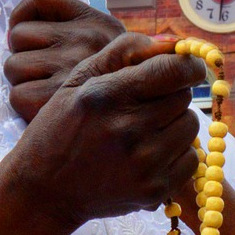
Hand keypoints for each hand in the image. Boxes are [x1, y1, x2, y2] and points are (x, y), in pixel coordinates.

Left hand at [4, 0, 125, 121]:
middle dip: (24, 55)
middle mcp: (89, 39)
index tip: (35, 39)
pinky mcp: (60, 100)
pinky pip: (16, 95)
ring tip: (47, 90)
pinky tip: (45, 107)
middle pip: (18, 35)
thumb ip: (63, 27)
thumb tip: (11, 32)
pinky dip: (25, 104)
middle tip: (45, 73)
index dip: (25, 17)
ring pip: (13, 66)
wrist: (136, 118)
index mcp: (97, 21)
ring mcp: (75, 69)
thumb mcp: (100, 44)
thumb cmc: (104, 83)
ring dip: (22, 81)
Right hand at [7, 32, 205, 229]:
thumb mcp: (77, 81)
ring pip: (190, 126)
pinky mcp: (153, 190)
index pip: (173, 70)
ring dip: (174, 124)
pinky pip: (191, 160)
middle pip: (183, 97)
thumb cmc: (59, 129)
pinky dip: (177, 154)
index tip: (189, 68)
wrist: (43, 192)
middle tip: (146, 104)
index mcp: (107, 95)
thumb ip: (122, 52)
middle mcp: (127, 128)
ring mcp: (142, 163)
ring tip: (145, 130)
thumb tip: (169, 42)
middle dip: (170, 95)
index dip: (188, 65)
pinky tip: (149, 154)